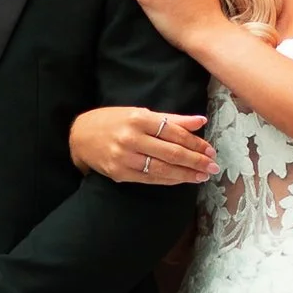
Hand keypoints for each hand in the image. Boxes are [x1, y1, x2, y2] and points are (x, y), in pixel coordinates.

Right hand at [70, 103, 215, 186]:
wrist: (79, 137)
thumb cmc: (112, 121)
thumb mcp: (139, 112)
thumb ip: (171, 118)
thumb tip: (200, 121)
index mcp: (138, 118)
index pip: (175, 132)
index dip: (195, 142)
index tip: (210, 149)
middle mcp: (131, 138)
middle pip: (172, 152)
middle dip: (196, 161)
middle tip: (213, 166)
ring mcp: (124, 158)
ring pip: (163, 169)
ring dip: (186, 174)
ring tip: (202, 175)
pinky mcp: (120, 173)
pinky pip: (150, 179)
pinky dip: (169, 180)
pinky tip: (183, 180)